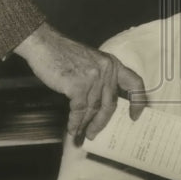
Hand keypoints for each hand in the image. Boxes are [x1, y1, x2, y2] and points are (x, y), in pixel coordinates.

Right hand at [15, 23, 144, 141]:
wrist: (43, 43)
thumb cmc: (63, 54)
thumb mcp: (91, 61)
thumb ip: (100, 78)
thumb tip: (99, 108)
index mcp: (112, 63)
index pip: (134, 82)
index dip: (138, 101)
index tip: (135, 116)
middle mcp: (106, 70)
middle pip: (110, 103)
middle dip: (102, 122)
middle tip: (94, 134)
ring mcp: (93, 77)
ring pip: (93, 109)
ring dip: (85, 125)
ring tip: (80, 135)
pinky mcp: (78, 85)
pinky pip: (79, 110)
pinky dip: (75, 122)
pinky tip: (72, 128)